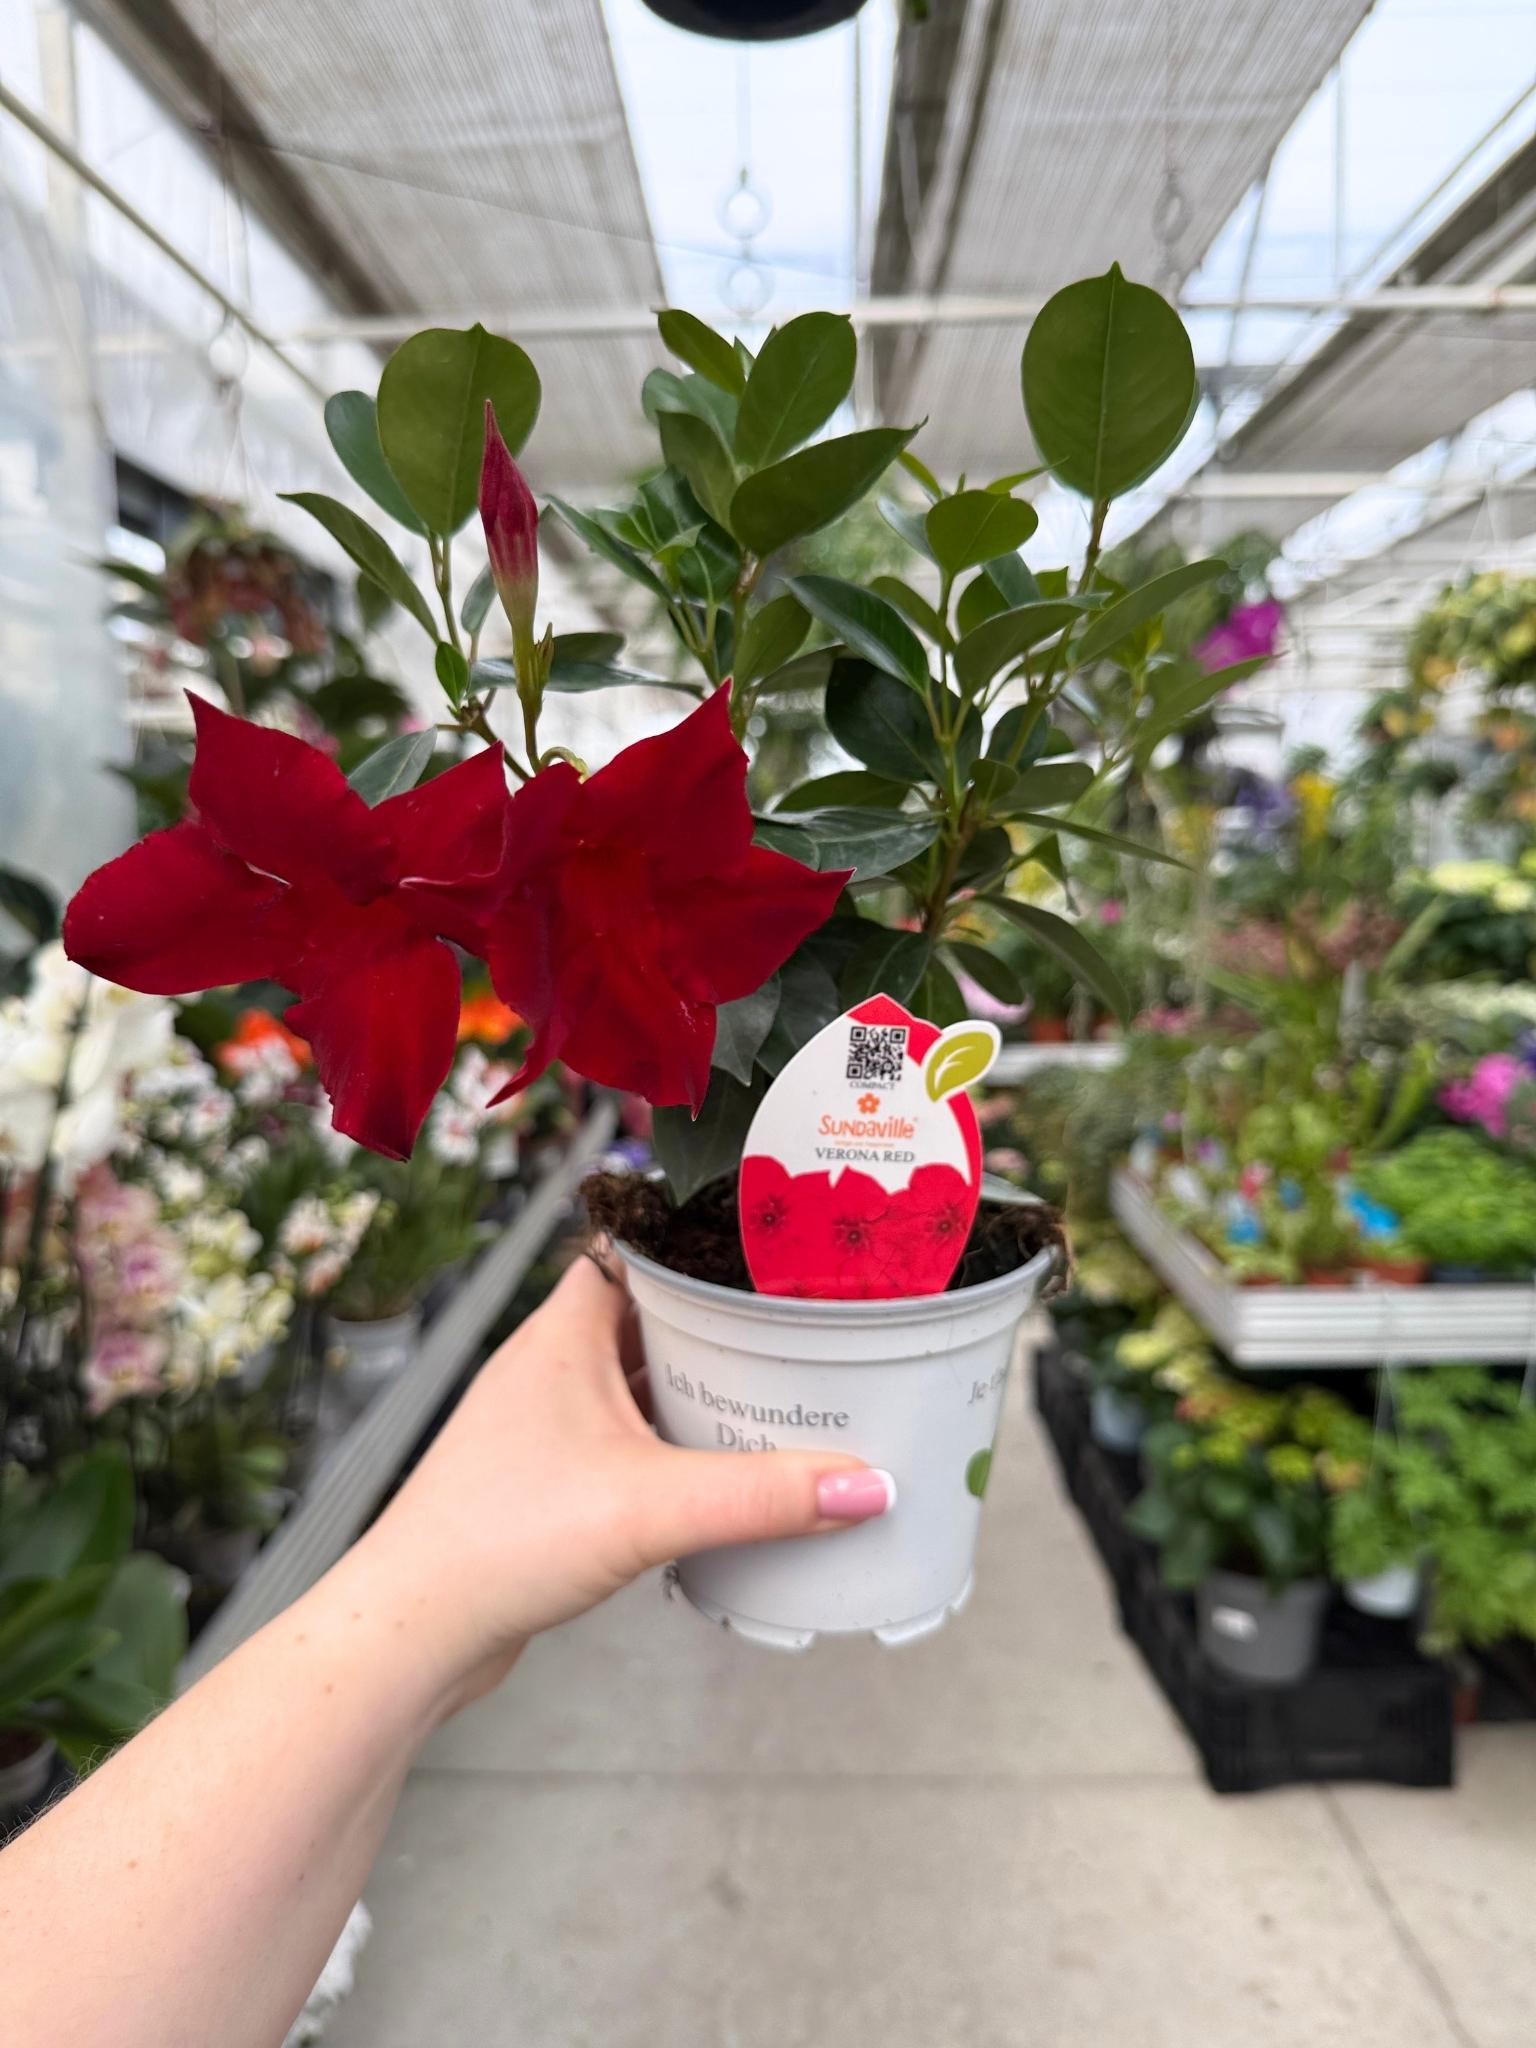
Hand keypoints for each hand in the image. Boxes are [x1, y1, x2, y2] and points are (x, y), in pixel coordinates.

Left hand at [359, 1250, 889, 1698]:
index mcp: (564, 1332)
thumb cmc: (496, 1540)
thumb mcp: (652, 1507)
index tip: (768, 1243)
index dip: (699, 1238)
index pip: (636, 1246)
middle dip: (719, 1322)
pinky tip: (717, 1473)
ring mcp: (544, 1423)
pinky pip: (625, 1439)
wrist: (413, 1628)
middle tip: (795, 1328)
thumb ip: (763, 1494)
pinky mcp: (546, 1479)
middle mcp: (549, 1365)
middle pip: (649, 1315)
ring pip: (637, 1381)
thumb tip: (865, 1485)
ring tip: (774, 1396)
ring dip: (696, 1388)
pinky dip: (672, 1445)